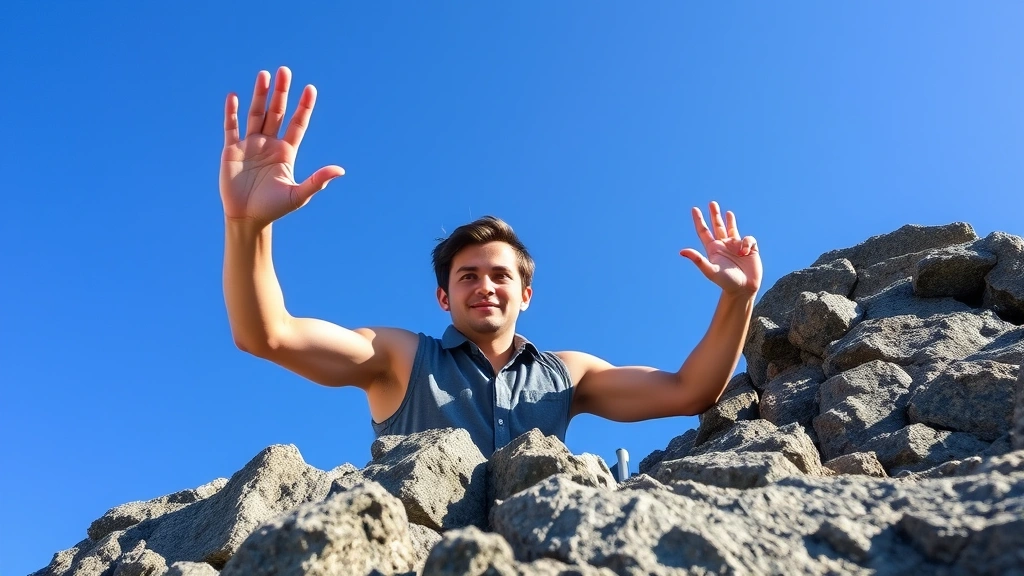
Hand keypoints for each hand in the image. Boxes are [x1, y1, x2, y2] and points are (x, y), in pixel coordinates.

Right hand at [220, 67, 343, 224]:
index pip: (297, 123)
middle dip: (281, 92)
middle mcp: (269, 144)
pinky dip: (232, 112)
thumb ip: (317, 181)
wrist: (248, 218)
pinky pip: (231, 127)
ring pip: (256, 114)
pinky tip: (234, 97)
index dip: (303, 106)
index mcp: (287, 151)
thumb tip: (341, 171)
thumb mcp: (298, 195)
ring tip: (265, 75)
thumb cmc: (274, 208)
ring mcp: (250, 145)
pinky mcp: (232, 150)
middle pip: (276, 112)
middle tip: (285, 70)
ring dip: (259, 95)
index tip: (310, 89)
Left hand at [680, 201, 761, 296]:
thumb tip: (682, 251)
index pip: (704, 231)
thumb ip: (698, 260)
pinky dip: (747, 243)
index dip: (699, 220)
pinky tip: (745, 252)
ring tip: (728, 212)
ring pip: (732, 229)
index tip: (694, 209)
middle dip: (714, 215)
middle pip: (717, 226)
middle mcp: (723, 245)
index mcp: (713, 249)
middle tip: (712, 203)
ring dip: (730, 220)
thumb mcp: (710, 271)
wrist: (744, 289)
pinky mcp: (749, 248)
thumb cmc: (726, 282)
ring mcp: (736, 246)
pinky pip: (748, 239)